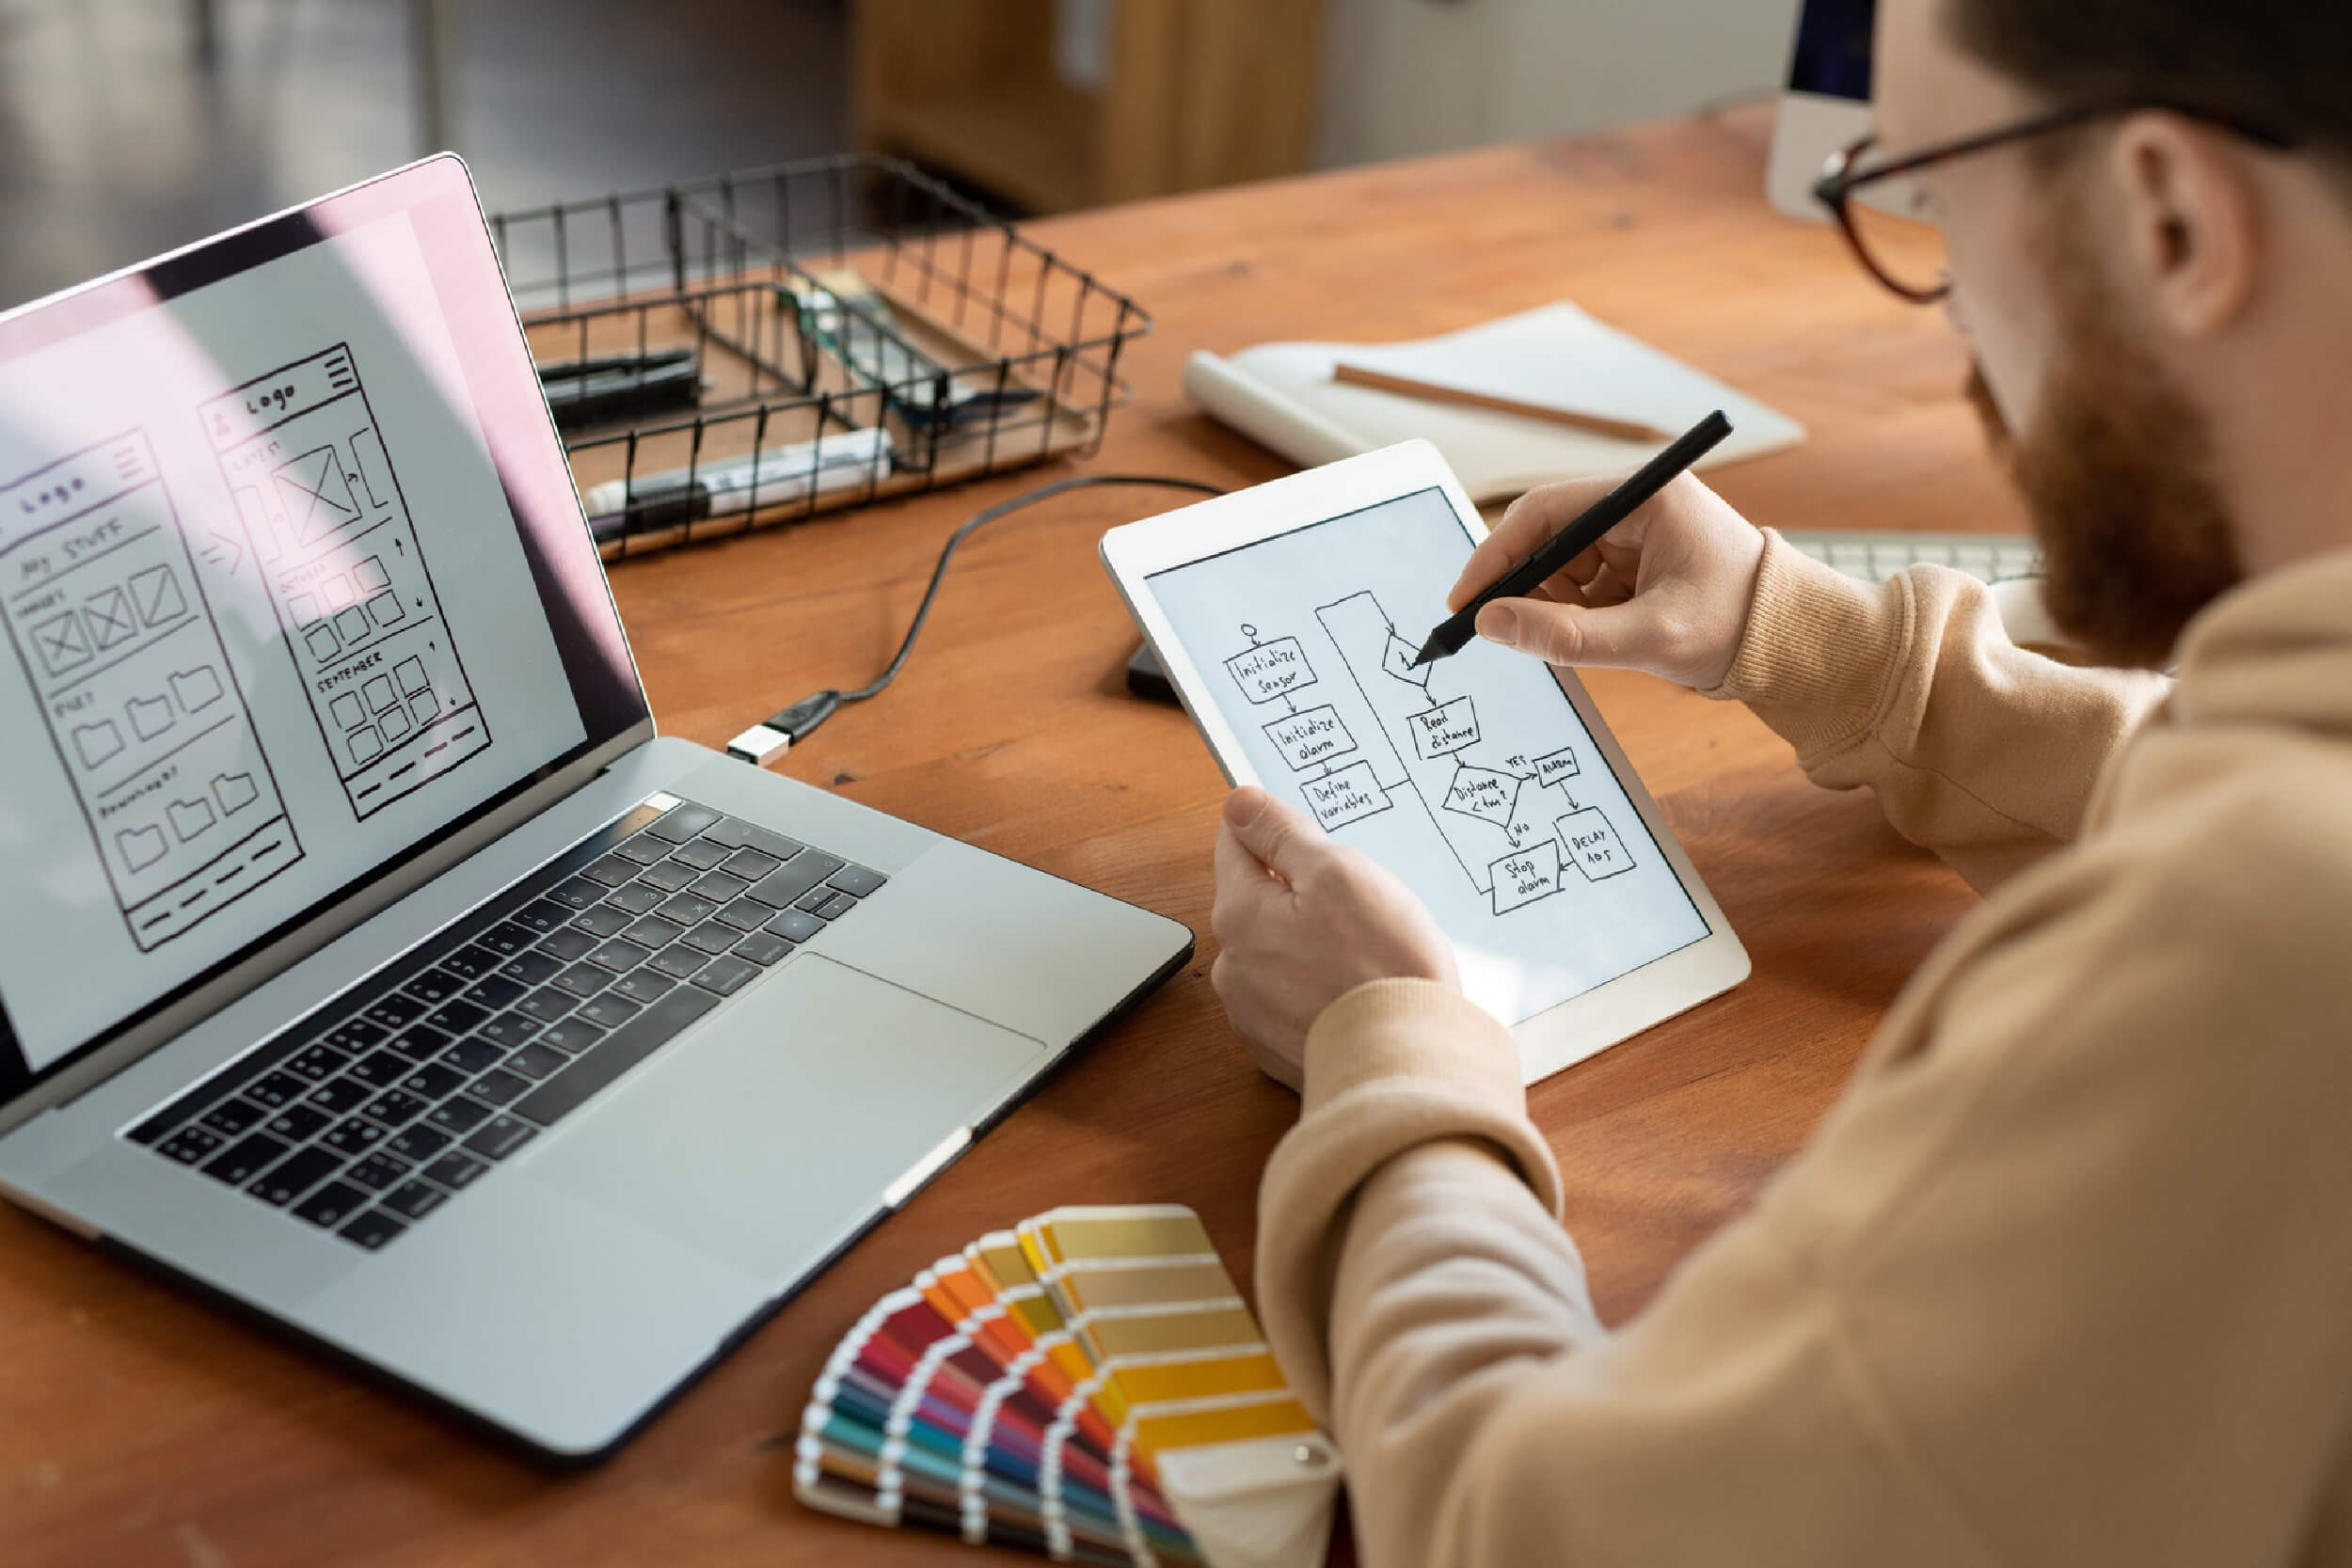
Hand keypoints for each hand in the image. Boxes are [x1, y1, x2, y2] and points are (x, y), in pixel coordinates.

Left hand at [1209, 786, 1456, 1089]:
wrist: (1411, 1065)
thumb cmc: (1383, 966)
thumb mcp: (1341, 873)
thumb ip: (1283, 833)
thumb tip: (1240, 803)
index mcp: (1238, 915)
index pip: (1234, 845)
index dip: (1274, 832)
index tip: (1312, 836)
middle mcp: (1233, 967)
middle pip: (1258, 902)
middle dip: (1300, 893)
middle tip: (1360, 905)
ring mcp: (1254, 1015)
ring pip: (1278, 952)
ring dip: (1311, 944)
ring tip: (1367, 955)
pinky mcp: (1280, 1049)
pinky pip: (1294, 999)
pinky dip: (1319, 990)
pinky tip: (1358, 992)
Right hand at [1448, 471, 1766, 689]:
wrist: (1795, 644)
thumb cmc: (1741, 627)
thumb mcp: (1649, 637)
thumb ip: (1567, 636)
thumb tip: (1493, 624)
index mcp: (1647, 497)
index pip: (1547, 512)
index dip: (1497, 555)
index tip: (1466, 598)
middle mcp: (1638, 504)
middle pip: (1549, 539)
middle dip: (1530, 589)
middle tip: (1508, 632)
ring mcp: (1638, 532)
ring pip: (1563, 566)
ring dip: (1559, 607)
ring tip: (1596, 638)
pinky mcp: (1640, 560)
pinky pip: (1585, 584)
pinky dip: (1580, 614)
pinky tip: (1607, 635)